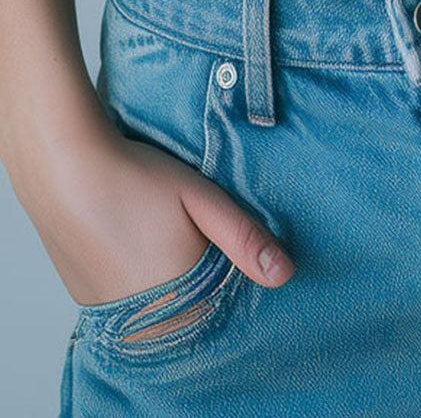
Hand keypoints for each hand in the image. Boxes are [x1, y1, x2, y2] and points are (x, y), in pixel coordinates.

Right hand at [10, 117, 294, 305]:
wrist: (65, 168)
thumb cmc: (137, 180)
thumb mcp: (203, 200)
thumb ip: (244, 239)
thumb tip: (286, 274)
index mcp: (180, 300)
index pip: (221, 301)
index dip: (225, 263)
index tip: (214, 229)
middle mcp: (145, 319)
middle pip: (189, 304)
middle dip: (197, 270)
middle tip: (180, 223)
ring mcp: (113, 312)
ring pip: (160, 304)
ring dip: (168, 276)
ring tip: (157, 228)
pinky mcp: (88, 299)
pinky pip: (130, 301)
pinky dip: (141, 277)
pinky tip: (136, 238)